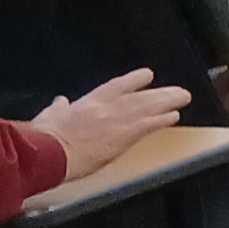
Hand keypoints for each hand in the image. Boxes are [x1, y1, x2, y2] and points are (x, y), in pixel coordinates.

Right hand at [30, 70, 189, 181]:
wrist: (48, 152)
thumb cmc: (45, 137)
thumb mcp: (49, 116)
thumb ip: (58, 109)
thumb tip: (60, 102)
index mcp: (88, 102)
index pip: (116, 86)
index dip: (134, 80)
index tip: (148, 75)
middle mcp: (106, 108)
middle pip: (138, 97)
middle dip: (159, 93)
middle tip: (178, 91)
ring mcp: (115, 121)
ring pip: (147, 108)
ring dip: (167, 102)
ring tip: (183, 98)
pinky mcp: (122, 137)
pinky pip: (147, 126)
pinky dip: (161, 120)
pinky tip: (174, 117)